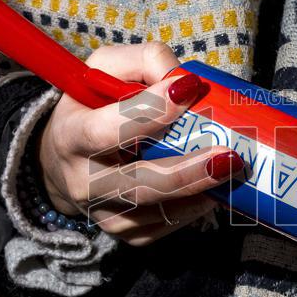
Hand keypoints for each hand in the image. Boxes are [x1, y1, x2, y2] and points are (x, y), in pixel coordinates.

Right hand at [38, 42, 243, 245]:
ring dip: (199, 191)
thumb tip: (185, 80)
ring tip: (232, 169)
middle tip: (228, 155)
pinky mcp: (126, 233)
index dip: (149, 112)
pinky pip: (166, 225)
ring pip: (158, 210)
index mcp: (71, 136)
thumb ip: (144, 62)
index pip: (107, 130)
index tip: (188, 90)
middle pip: (138, 183)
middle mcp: (83, 181)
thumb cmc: (93, 105)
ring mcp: (105, 213)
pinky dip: (194, 207)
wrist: (64, 161)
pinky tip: (214, 188)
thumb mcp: (105, 69)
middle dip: (186, 170)